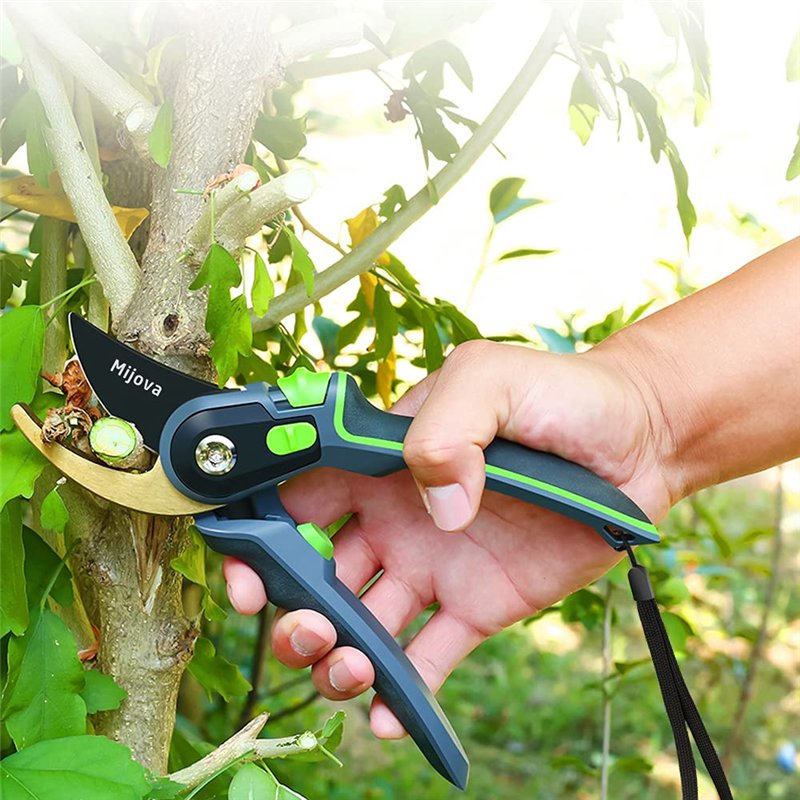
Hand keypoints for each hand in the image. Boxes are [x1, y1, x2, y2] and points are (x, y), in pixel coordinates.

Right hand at [223, 340, 673, 737]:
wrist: (638, 440)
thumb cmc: (560, 394)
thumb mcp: (491, 378)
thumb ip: (446, 427)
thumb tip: (438, 513)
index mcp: (379, 463)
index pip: (296, 501)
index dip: (259, 539)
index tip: (246, 576)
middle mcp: (394, 520)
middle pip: (316, 576)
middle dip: (293, 613)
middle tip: (308, 629)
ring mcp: (433, 566)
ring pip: (362, 626)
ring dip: (339, 659)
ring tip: (351, 669)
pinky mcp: (478, 606)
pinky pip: (428, 656)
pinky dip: (402, 693)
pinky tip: (390, 717)